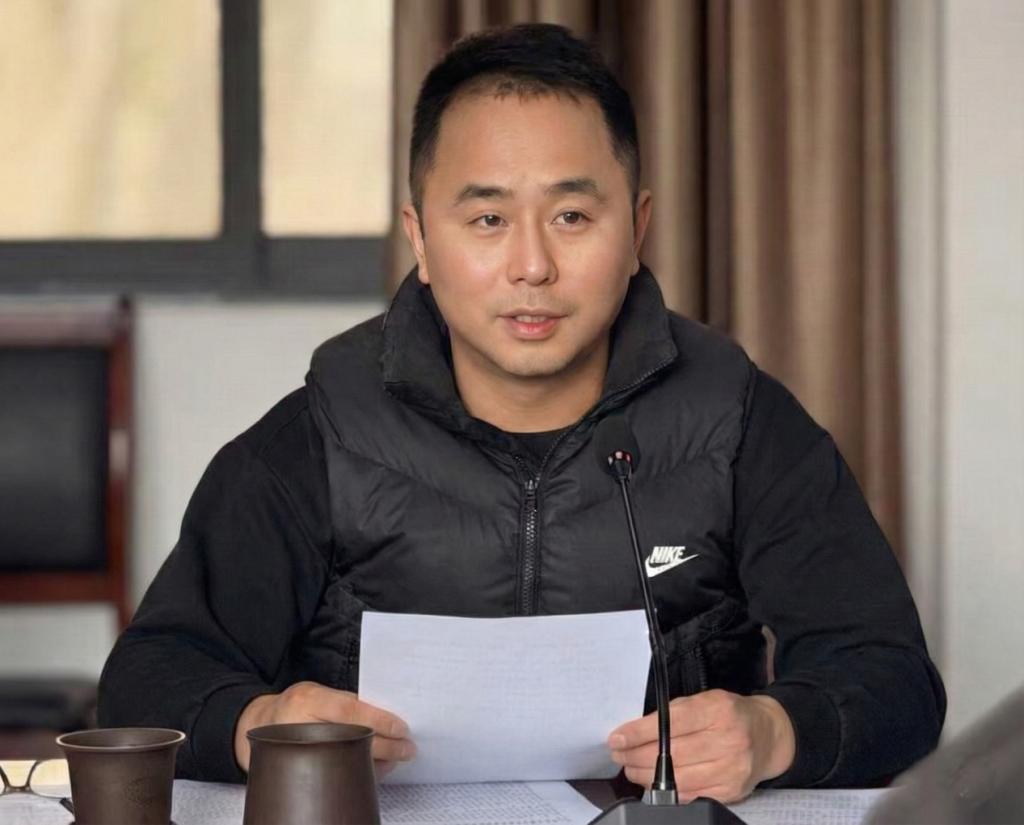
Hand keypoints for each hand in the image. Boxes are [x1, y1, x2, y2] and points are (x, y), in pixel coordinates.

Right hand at [234, 681, 414, 776]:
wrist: (261, 725)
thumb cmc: (299, 705)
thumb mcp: (318, 693)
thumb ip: (345, 702)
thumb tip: (386, 715)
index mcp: (308, 700)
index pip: (348, 710)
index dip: (378, 720)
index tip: (401, 729)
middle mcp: (300, 725)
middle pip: (349, 739)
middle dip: (384, 746)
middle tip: (407, 748)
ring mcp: (297, 751)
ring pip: (344, 761)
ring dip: (377, 762)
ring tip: (397, 758)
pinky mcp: (297, 771)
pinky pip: (335, 775)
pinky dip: (361, 772)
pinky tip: (376, 768)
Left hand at [607, 690, 794, 802]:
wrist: (769, 736)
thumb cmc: (730, 714)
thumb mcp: (705, 700)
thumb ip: (675, 713)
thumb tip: (636, 730)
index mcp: (718, 710)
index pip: (671, 723)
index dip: (639, 732)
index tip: (617, 737)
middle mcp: (727, 740)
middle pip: (671, 754)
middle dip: (636, 755)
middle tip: (619, 754)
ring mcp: (730, 769)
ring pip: (678, 778)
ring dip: (645, 775)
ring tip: (630, 767)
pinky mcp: (731, 791)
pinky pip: (690, 794)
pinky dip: (667, 790)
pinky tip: (653, 781)